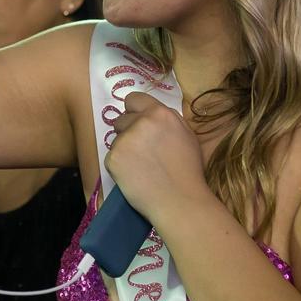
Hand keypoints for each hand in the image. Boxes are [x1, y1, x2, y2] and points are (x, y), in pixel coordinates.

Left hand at [104, 92, 207, 220]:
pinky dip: (120, 166)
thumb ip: (168, 121)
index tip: (137, 122)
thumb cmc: (188, 171)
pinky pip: (112, 157)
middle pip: (121, 119)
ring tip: (141, 167)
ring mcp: (125, 140)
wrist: (180, 201)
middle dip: (128, 131)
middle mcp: (140, 122)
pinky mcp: (113, 158)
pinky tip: (135, 176)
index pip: (134, 99)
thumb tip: (152, 115)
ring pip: (116, 139)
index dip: (134, 111)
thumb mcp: (186, 136)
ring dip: (124, 149)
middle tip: (142, 151)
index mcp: (160, 113)